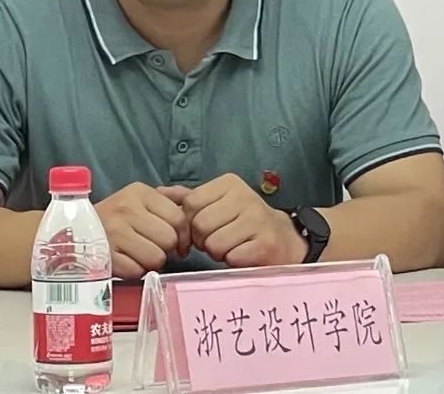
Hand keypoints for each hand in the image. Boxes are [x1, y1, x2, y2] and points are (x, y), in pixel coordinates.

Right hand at [95, 182, 191, 279]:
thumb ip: (170, 199)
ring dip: (151, 261)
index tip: (176, 241)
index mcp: (139, 192)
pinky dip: (135, 271)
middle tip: (153, 247)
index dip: (182, 234)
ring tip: (139, 254)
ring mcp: (114, 233)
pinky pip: (137, 272)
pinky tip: (126, 261)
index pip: (178, 218)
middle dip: (165, 248)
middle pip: (169, 240)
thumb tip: (193, 204)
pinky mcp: (105, 256)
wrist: (72, 230)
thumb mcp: (139, 198)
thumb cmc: (115, 216)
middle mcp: (126, 209)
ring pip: (156, 258)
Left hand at [161, 174, 306, 267]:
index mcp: (229, 183)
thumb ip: (189, 198)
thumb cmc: (244, 222)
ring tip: (230, 247)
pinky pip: (231, 258)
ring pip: (213, 244)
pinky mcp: (265, 243)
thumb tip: (158, 192)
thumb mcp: (218, 203)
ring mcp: (256, 220)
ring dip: (217, 252)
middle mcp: (244, 197)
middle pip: (199, 225)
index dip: (189, 223)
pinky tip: (242, 254)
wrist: (285, 239)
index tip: (199, 231)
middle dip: (203, 240)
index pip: (190, 204)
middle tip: (217, 240)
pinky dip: (232, 261)